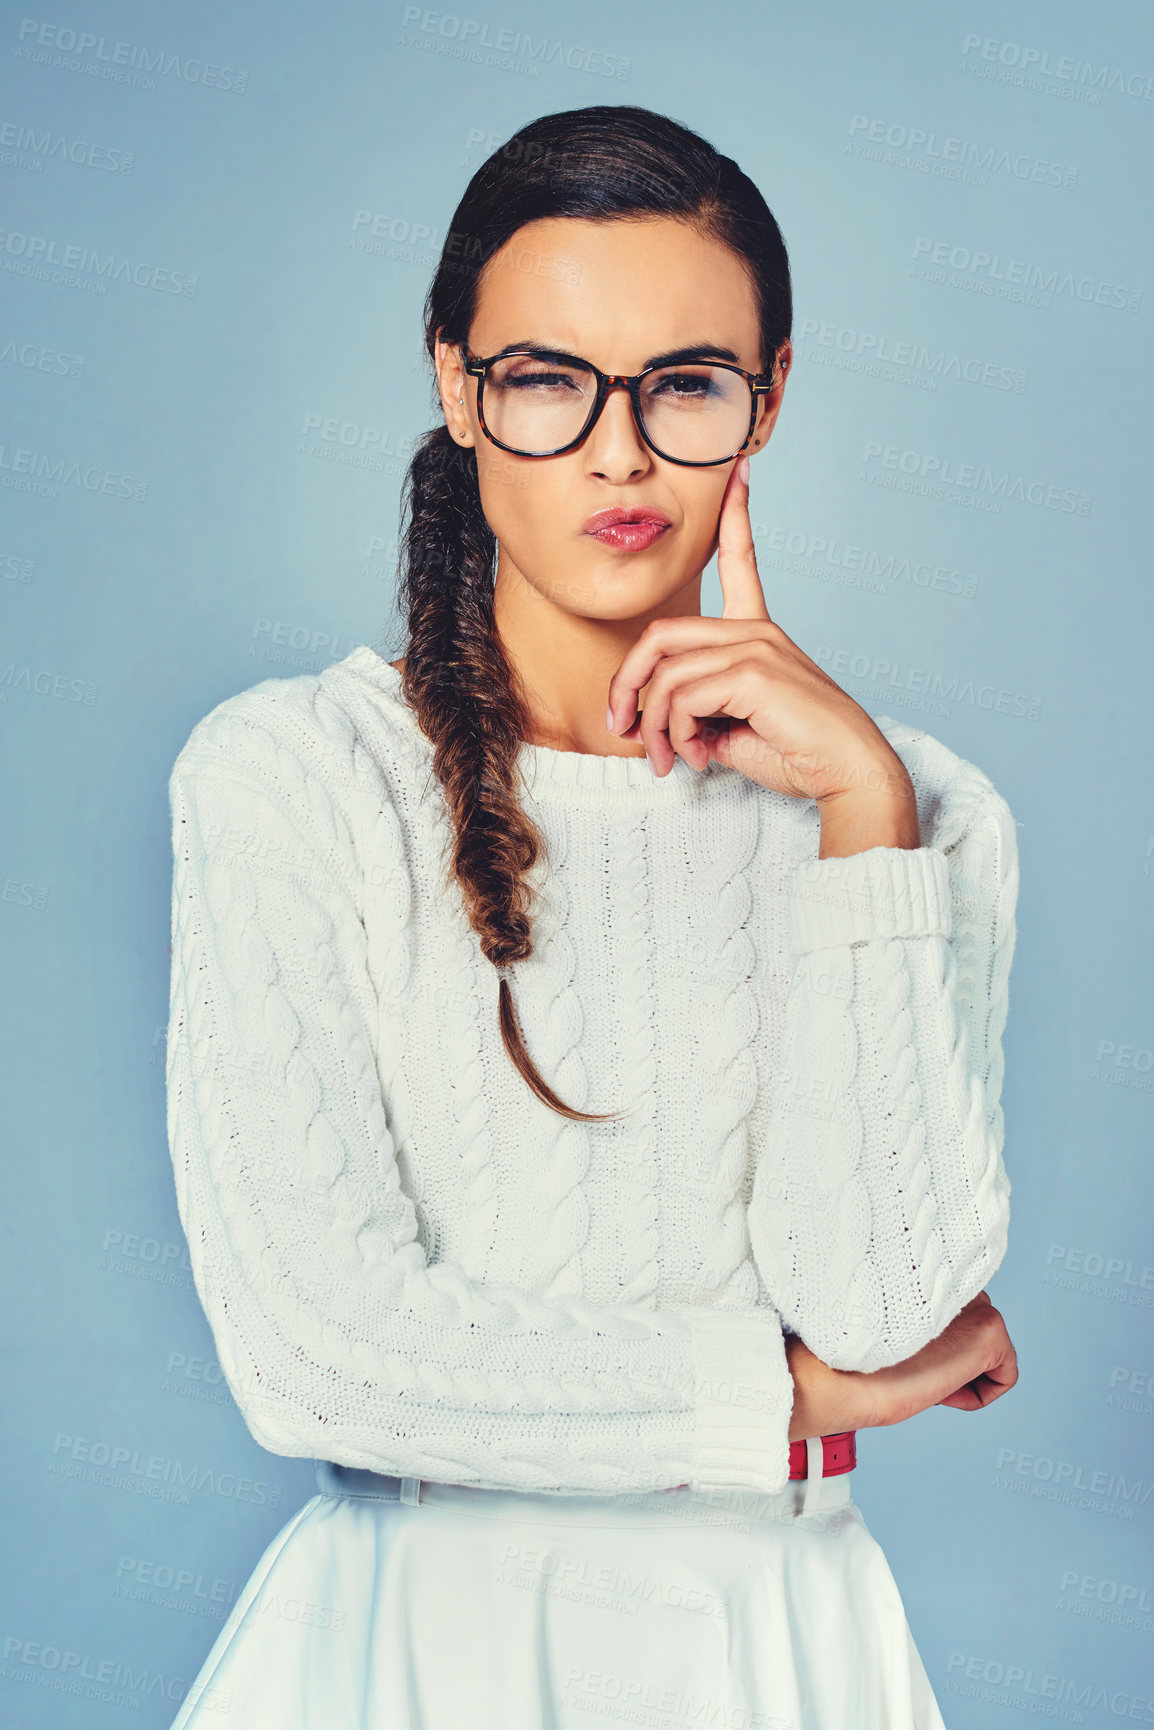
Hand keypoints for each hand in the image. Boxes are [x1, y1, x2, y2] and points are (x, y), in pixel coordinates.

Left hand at [605, 455, 916, 830]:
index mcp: (759, 633)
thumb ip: (696, 711)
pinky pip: (682, 697)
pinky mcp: (754, 672)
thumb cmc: (797, 752)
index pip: (741, 561)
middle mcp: (757, 631)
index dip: (736, 515)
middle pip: (660, 635)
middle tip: (621, 728)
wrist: (846, 771)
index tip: (738, 470)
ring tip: (668, 758)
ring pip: (665, 674)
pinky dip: (677, 734)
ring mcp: (756, 646)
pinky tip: (698, 756)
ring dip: (654, 726)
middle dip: (626, 684)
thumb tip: (656, 726)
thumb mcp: (732, 727)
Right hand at [855, 1292, 1019, 1429]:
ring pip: (988, 1353)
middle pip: (973, 1331)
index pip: (952, 1310)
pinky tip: (943, 1388)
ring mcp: (978, 1301)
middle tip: (915, 1366)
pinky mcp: (993, 1329)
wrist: (846, 1376)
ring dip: (961, 1374)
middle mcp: (956, 1279)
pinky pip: (1005, 1377)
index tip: (906, 1352)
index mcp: (927, 1271)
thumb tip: (947, 1330)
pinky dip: (977, 1396)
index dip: (932, 1342)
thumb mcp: (892, 1324)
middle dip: (952, 1357)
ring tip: (924, 1373)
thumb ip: (921, 1313)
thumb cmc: (855, 1358)